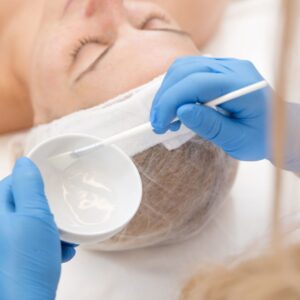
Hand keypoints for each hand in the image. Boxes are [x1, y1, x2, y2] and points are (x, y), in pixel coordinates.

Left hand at [0, 158, 76, 299]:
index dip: (34, 182)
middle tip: (59, 217)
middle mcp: (2, 227)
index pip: (12, 183)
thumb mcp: (33, 216)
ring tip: (63, 239)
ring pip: (34, 223)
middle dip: (48, 210)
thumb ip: (29, 186)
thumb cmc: (28, 262)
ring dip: (53, 228)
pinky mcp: (19, 257)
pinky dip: (50, 243)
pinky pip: (36, 240)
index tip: (51, 186)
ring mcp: (9, 243)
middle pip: (26, 204)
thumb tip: (25, 162)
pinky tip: (61, 251)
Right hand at [150, 56, 271, 160]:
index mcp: (242, 85)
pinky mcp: (218, 71)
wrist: (280, 128)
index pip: (195, 82)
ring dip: (168, 91)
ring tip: (166, 117)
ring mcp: (226, 66)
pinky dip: (176, 89)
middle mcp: (233, 68)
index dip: (171, 101)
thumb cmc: (263, 137)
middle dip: (165, 97)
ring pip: (184, 68)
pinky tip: (177, 108)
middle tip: (158, 123)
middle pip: (185, 70)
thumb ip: (211, 125)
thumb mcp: (239, 140)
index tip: (160, 124)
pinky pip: (189, 72)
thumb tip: (181, 111)